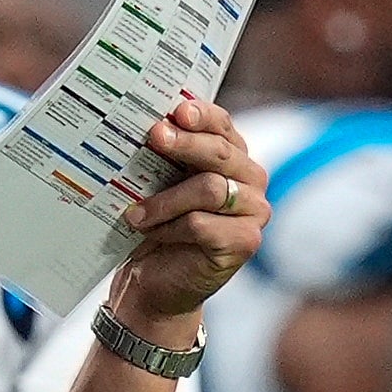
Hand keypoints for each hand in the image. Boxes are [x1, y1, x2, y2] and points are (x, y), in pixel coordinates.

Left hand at [114, 101, 268, 338]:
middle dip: (185, 144)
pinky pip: (203, 224)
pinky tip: (150, 232)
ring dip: (166, 199)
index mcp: (233, 157)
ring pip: (210, 189)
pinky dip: (170, 227)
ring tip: (136, 211)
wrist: (154, 281)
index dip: (202, 115)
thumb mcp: (160, 184)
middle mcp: (251, 181)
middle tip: (154, 137)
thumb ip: (166, 155)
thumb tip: (151, 124)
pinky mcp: (245, 242)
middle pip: (221, 154)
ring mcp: (254, 212)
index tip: (176, 111)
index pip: (223, 126)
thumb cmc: (157, 226)